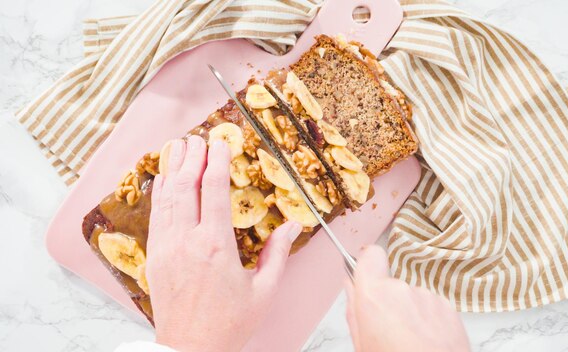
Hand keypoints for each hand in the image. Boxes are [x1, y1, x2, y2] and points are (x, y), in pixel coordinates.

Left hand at [146, 136, 301, 351]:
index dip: (217, 162)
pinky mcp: (155, 257)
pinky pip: (155, 216)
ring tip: (179, 148)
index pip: (214, 190)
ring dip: (173, 170)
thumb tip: (293, 226)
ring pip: (166, 198)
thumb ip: (277, 254)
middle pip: (186, 187)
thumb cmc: (229, 325)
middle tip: (199, 138)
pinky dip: (159, 194)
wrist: (190, 350)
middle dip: (192, 158)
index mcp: (215, 246)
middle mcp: (186, 241)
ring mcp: (166, 248)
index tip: (221, 143)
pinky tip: (162, 181)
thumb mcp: (263, 291)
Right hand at [346, 246, 469, 351]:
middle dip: (388, 302)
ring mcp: (428, 298)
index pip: (370, 255)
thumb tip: (350, 286)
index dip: (366, 260)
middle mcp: (403, 290)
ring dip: (409, 313)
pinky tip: (425, 342)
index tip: (364, 268)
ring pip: (412, 297)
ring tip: (409, 342)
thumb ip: (354, 309)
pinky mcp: (449, 308)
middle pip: (390, 284)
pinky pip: (431, 307)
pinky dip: (428, 321)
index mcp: (376, 296)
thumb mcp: (362, 343)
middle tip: (387, 330)